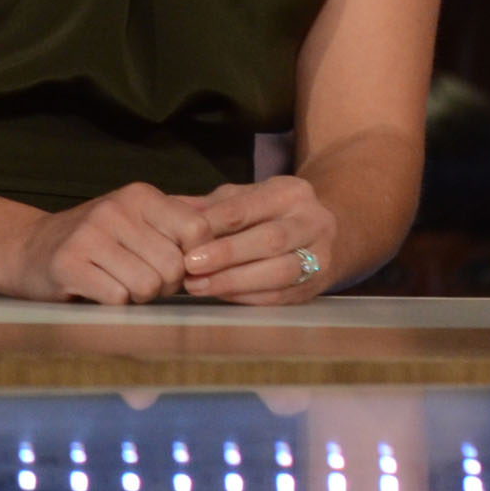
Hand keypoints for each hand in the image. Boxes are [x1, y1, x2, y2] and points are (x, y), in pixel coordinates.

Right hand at [3, 183, 211, 304]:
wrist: (30, 250)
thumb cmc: (97, 242)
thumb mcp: (138, 220)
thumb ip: (180, 220)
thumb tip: (232, 221)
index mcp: (140, 196)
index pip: (197, 231)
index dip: (193, 258)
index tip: (174, 264)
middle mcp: (115, 208)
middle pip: (174, 266)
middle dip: (164, 284)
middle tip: (139, 277)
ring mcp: (89, 234)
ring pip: (148, 285)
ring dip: (138, 296)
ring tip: (118, 283)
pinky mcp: (68, 263)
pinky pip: (117, 297)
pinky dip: (113, 304)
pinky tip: (96, 289)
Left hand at [178, 175, 340, 302]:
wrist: (322, 234)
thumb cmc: (269, 214)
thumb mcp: (243, 199)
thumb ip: (208, 206)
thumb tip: (166, 208)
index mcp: (290, 193)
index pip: (247, 207)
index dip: (214, 225)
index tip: (185, 240)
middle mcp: (312, 221)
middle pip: (269, 240)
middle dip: (226, 255)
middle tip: (189, 266)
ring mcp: (321, 255)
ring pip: (280, 271)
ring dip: (235, 281)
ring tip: (199, 286)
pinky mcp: (318, 286)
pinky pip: (282, 296)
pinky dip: (248, 297)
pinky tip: (221, 296)